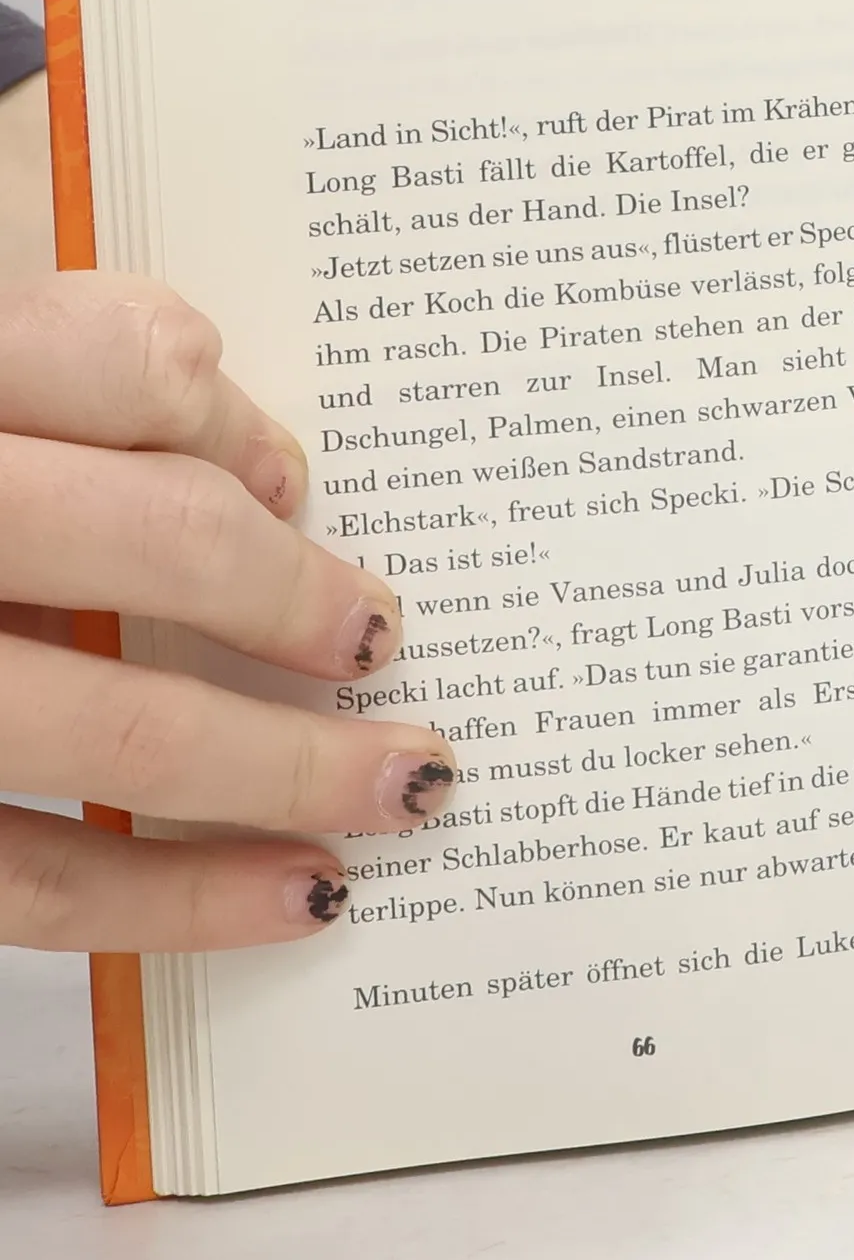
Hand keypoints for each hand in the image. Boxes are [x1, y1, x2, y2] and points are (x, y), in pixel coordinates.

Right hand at [0, 274, 453, 950]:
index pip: (129, 362)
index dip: (243, 425)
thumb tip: (266, 460)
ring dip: (289, 771)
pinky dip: (178, 904)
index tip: (297, 487)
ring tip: (409, 788)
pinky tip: (302, 900)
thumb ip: (65, 355)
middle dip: (304, 602)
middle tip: (387, 638)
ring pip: (112, 737)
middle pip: (155, 541)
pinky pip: (28, 888)